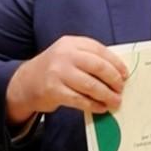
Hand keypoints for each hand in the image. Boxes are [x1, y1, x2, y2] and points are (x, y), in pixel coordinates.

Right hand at [5, 35, 128, 124]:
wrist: (25, 83)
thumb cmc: (54, 70)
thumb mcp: (69, 55)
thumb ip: (89, 59)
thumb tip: (117, 73)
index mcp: (72, 43)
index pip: (100, 50)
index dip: (116, 63)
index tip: (125, 75)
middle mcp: (64, 54)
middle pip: (98, 66)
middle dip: (114, 80)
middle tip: (121, 89)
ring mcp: (58, 72)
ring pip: (91, 85)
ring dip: (106, 95)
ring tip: (115, 101)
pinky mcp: (53, 90)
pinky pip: (80, 99)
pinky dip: (93, 105)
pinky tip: (101, 107)